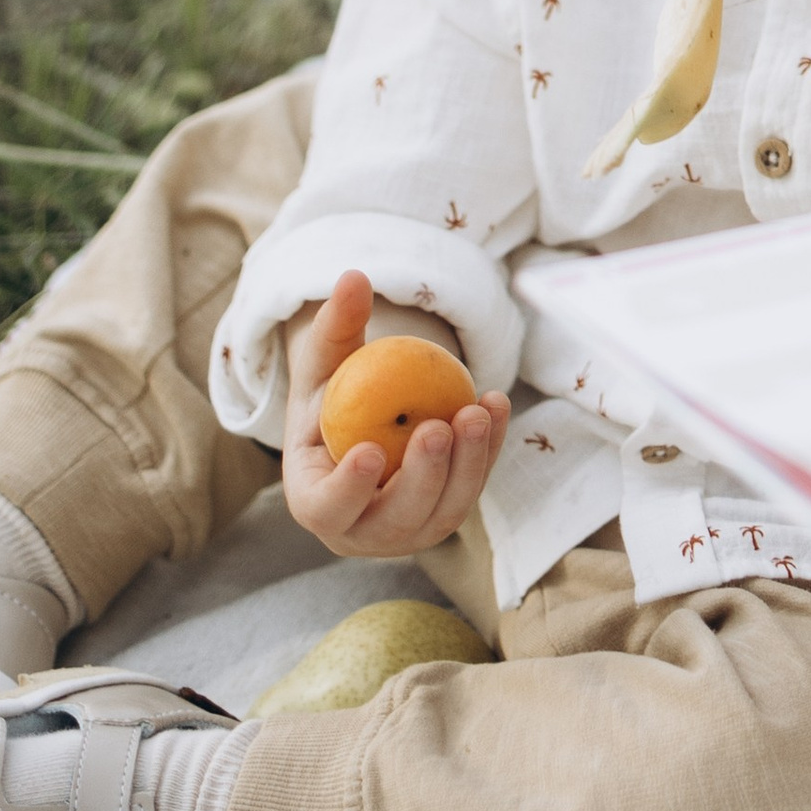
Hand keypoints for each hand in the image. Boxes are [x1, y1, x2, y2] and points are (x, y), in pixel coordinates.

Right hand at [280, 270, 510, 559]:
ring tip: (478, 411)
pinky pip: (471, 490)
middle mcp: (361, 531)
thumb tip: (354, 277)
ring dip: (467, 466)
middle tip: (439, 425)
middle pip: (395, 520)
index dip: (349, 489)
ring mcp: (407, 532)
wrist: (364, 422)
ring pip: (443, 514)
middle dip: (423, 477)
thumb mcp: (326, 363)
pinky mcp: (444, 517)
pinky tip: (495, 404)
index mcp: (315, 502)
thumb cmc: (333, 393)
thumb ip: (335, 327)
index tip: (372, 450)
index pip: (327, 509)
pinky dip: (488, 453)